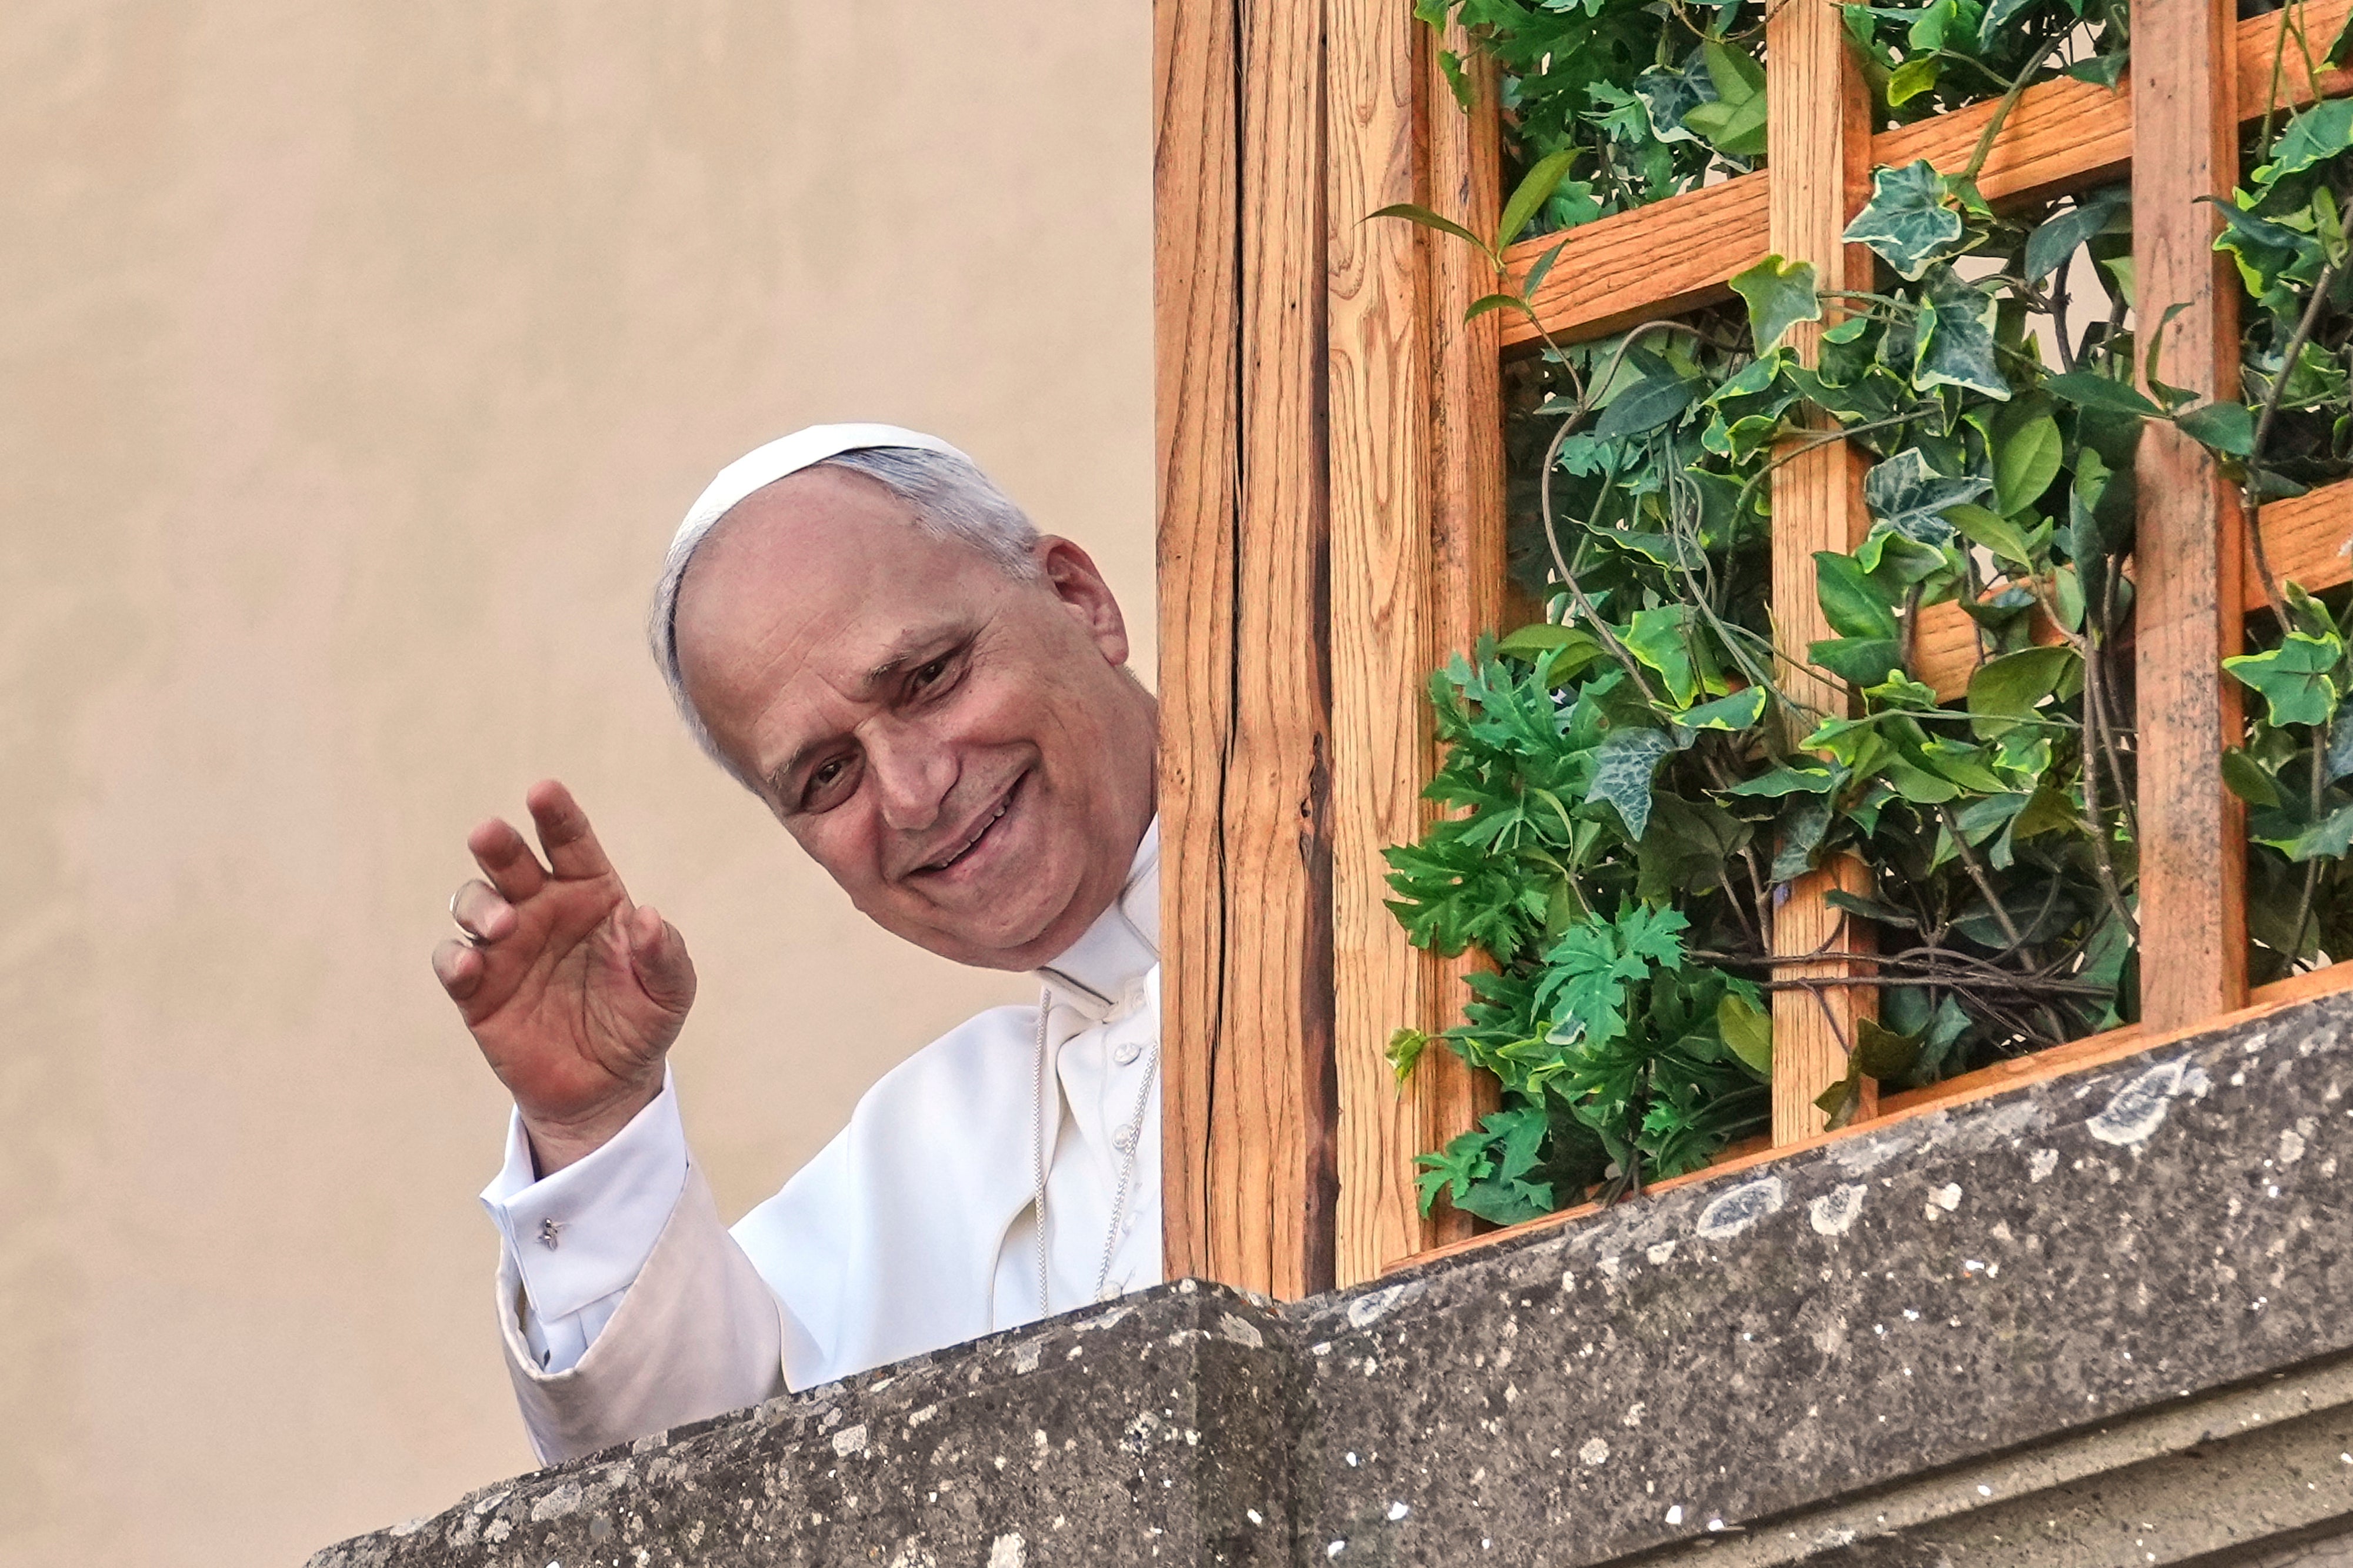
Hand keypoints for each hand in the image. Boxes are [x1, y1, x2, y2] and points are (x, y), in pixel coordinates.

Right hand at [432, 780, 695, 1173]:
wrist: (608, 1086)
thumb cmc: (641, 1022)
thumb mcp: (669, 992)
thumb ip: (665, 955)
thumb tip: (649, 918)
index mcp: (590, 894)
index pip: (570, 841)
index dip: (556, 814)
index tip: (543, 791)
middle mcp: (541, 909)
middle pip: (511, 861)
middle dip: (499, 844)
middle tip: (491, 835)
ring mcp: (505, 946)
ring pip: (473, 902)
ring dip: (479, 904)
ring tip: (502, 924)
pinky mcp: (477, 989)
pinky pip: (452, 962)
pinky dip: (454, 959)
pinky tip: (471, 965)